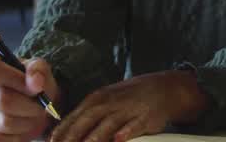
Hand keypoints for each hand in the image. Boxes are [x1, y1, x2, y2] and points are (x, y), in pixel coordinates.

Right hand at [0, 53, 62, 141]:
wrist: (28, 105)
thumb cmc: (29, 84)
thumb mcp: (38, 69)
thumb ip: (38, 70)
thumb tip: (36, 82)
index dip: (13, 78)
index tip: (35, 88)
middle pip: (2, 99)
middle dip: (30, 105)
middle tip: (41, 107)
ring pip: (4, 122)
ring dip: (27, 122)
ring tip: (33, 117)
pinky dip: (17, 136)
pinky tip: (22, 128)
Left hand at [49, 71, 207, 141]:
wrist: (163, 88)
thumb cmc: (129, 99)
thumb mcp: (106, 101)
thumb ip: (87, 117)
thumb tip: (64, 133)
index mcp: (97, 99)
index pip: (75, 116)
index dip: (62, 131)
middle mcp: (110, 102)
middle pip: (87, 120)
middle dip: (73, 137)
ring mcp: (128, 109)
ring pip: (108, 124)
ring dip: (95, 138)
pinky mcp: (146, 117)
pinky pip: (134, 125)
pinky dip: (126, 132)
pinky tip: (118, 140)